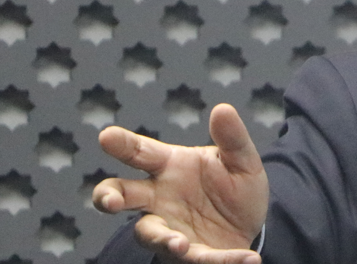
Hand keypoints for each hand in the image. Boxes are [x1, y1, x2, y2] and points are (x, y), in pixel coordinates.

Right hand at [93, 104, 268, 263]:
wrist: (250, 223)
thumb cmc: (234, 185)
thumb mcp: (242, 160)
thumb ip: (232, 138)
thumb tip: (223, 108)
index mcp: (170, 166)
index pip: (141, 152)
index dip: (123, 144)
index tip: (106, 136)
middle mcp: (159, 197)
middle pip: (121, 194)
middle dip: (109, 197)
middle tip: (109, 200)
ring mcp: (168, 227)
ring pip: (150, 233)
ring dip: (163, 239)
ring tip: (180, 244)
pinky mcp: (187, 254)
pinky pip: (197, 258)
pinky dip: (221, 260)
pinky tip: (248, 259)